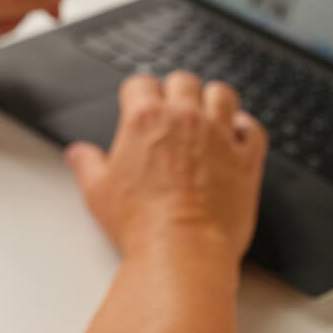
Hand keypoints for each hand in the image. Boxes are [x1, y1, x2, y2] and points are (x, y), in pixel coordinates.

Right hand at [65, 72, 267, 263]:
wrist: (182, 251)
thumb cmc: (140, 224)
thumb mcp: (98, 192)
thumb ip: (87, 164)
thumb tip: (79, 154)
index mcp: (145, 119)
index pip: (141, 83)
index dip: (137, 93)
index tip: (138, 103)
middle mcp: (184, 119)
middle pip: (183, 80)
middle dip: (175, 90)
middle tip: (172, 109)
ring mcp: (218, 136)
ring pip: (221, 94)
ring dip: (212, 100)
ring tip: (206, 114)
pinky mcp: (246, 159)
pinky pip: (252, 128)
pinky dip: (244, 128)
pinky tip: (235, 136)